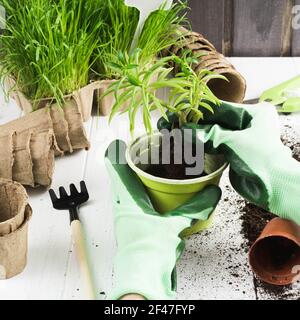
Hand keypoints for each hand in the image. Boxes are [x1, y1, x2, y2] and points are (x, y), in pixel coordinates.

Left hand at [105, 140, 220, 299]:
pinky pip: (134, 206)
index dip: (115, 155)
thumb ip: (194, 208)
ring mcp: (126, 220)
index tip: (117, 142)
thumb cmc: (148, 253)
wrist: (143, 280)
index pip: (116, 172)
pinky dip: (141, 198)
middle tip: (134, 155)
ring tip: (144, 173)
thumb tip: (211, 193)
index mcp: (127, 202)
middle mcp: (123, 209)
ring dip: (132, 182)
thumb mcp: (174, 225)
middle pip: (119, 181)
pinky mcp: (133, 230)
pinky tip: (154, 200)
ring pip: (125, 193)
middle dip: (125, 166)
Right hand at [159, 102, 299, 224]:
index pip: (219, 107)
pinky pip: (212, 146)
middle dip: (192, 123)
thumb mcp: (234, 142)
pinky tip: (184, 144)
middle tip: (171, 124)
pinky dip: (199, 146)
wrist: (274, 187)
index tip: (179, 112)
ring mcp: (238, 138)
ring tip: (173, 134)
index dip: (197, 110)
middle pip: (213, 120)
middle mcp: (246, 123)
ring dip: (193, 135)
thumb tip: (183, 131)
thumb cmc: (262, 159)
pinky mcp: (232, 153)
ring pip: (211, 134)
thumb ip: (208, 135)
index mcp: (252, 113)